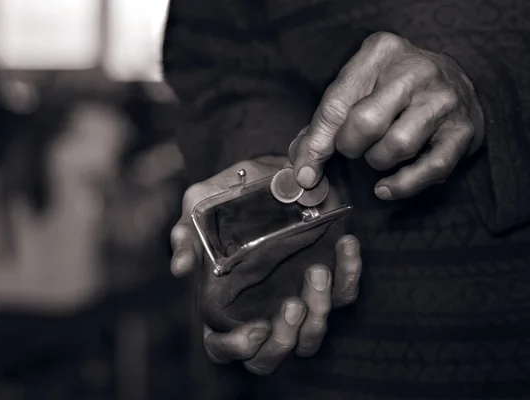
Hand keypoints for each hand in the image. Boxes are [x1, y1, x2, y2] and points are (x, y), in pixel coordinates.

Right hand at [170, 158, 361, 374]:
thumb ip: (187, 236)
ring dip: (319, 311)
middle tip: (292, 304)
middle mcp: (261, 308)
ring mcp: (296, 297)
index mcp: (226, 302)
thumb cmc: (228, 195)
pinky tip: (346, 245)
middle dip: (285, 338)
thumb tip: (180, 268)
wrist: (266, 172)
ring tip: (317, 271)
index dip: (237, 348)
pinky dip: (349, 275)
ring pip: (311, 335)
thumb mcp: (199, 208)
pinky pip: (345, 294)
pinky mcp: (328, 281)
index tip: (256, 328)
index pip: (222, 346)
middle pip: (270, 355)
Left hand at [291, 32, 484, 199]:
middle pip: (366, 123)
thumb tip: (303, 170)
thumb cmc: (393, 89)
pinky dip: (402, 185)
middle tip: (354, 149)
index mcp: (380, 53)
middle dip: (351, 147)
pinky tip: (387, 186)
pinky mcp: (463, 130)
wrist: (454, 81)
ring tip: (379, 153)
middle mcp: (415, 71)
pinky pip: (430, 168)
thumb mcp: (357, 89)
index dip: (317, 143)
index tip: (306, 172)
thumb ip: (325, 124)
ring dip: (378, 162)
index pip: (336, 103)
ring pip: (397, 146)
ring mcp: (443, 99)